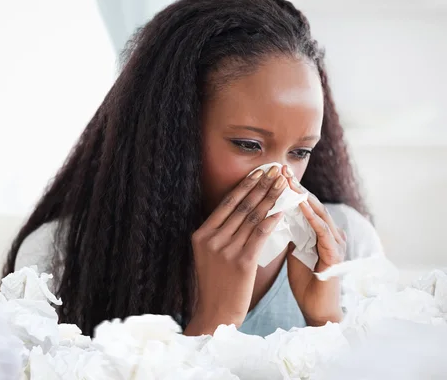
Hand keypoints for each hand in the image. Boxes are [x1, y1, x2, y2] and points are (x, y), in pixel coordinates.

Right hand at [184, 166, 286, 335]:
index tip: (258, 172)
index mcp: (201, 235)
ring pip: (253, 217)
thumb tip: (237, 212)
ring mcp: (225, 250)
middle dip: (261, 186)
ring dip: (271, 198)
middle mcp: (211, 239)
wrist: (216, 314)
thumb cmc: (216, 286)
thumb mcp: (208, 256)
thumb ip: (219, 235)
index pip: (226, 204)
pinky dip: (273, 219)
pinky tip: (283, 209)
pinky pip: (261, 234)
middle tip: (275, 171)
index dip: (244, 186)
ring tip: (283, 184)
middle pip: (241, 207)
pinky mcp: (242, 262)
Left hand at [283, 166, 345, 325]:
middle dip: (295, 186)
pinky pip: (323, 231)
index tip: (273, 172)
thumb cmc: (305, 279)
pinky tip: (301, 206)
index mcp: (318, 230)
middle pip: (311, 202)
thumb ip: (288, 231)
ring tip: (289, 181)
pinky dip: (312, 217)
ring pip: (318, 212)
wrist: (317, 308)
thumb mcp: (293, 249)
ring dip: (303, 196)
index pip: (302, 203)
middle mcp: (329, 232)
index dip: (288, 188)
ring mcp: (334, 242)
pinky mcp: (335, 255)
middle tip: (280, 167)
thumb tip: (271, 213)